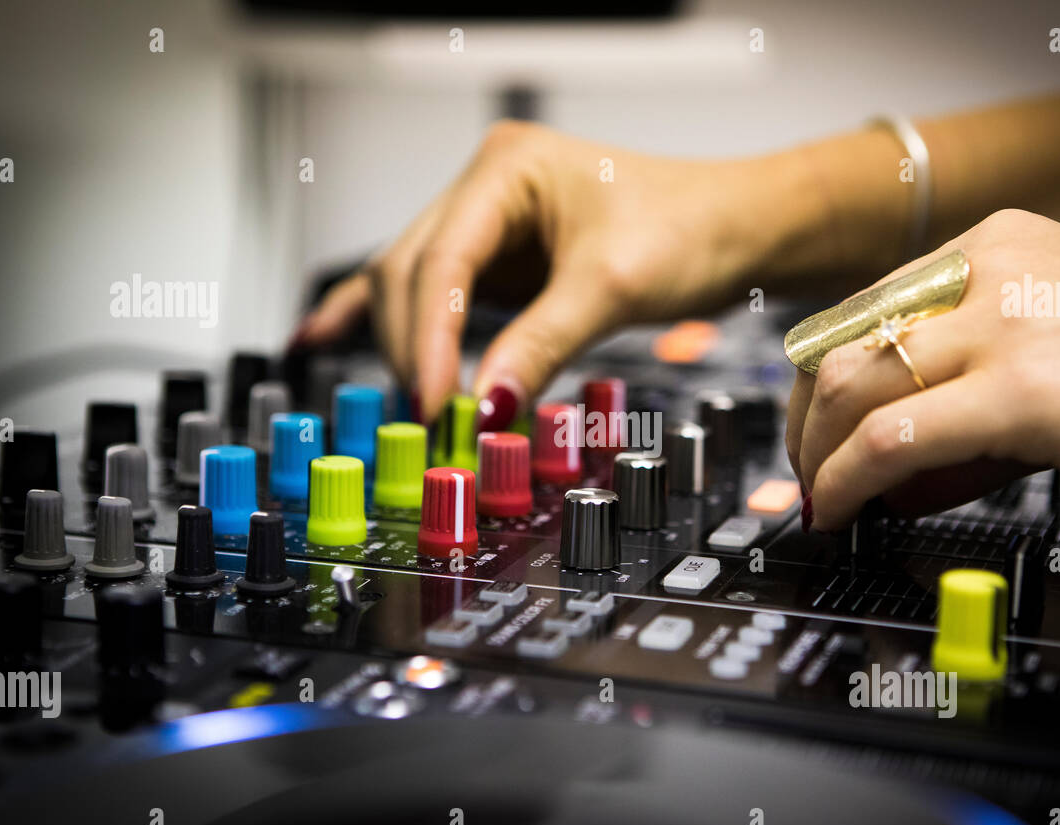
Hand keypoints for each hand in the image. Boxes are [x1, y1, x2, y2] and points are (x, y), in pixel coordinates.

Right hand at [292, 120, 843, 426]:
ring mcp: (487, 222)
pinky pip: (431, 289)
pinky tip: (323, 334)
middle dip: (417, 350)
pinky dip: (386, 318)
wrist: (736, 229)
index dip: (429, 338)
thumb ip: (542, 344)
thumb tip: (486, 406)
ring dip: (410, 348)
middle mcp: (485, 187)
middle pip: (413, 273)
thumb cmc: (690, 230)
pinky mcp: (498, 258)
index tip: (437, 404)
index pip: (441, 260)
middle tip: (435, 423)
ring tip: (415, 409)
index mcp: (506, 167)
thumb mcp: (612, 288)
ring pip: (415, 286)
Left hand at [786, 209, 1059, 530]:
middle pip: (839, 344)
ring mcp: (1002, 324)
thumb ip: (981, 384)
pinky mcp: (1020, 390)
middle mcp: (988, 270)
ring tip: (822, 501)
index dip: (821, 381)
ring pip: (847, 387)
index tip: (813, 431)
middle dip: (804, 422)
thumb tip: (907, 455)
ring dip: (817, 457)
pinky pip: (889, 439)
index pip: (864, 312)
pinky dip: (845, 481)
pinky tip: (841, 511)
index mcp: (996, 249)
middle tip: (806, 475)